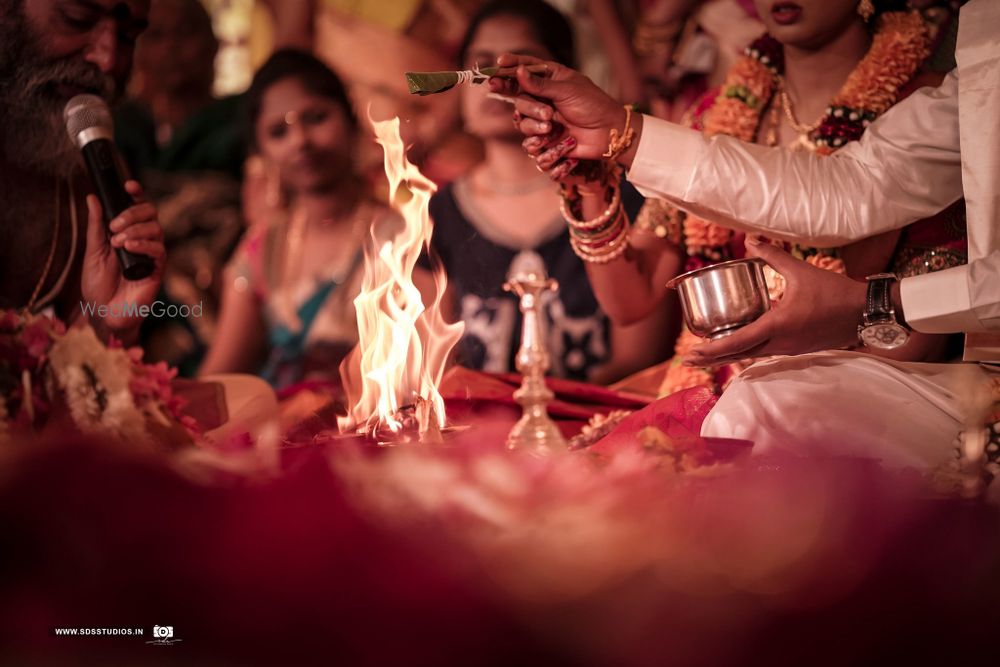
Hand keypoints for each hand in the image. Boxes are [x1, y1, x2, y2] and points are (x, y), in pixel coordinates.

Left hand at [80, 180, 164, 339]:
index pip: (137, 207)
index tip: (128, 185)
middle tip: (114, 225)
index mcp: (128, 232)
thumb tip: (92, 197)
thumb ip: (95, 225)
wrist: (104, 312)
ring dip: (136, 230)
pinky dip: (144, 244)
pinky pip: (159, 249)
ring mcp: (152, 254)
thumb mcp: (93, 250)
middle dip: (133, 213)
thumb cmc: (99, 284)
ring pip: (156, 228)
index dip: (136, 193)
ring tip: (118, 242)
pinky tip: (130, 247)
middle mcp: (143, 240)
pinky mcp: (158, 268)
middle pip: (150, 213)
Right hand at [489, 54, 633, 163]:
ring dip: (535, 127)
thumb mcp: (567, 90)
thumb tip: (518, 71)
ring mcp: (542, 120)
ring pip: (520, 123)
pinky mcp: (545, 140)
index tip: (497, 65)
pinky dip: (543, 145)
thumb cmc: (593, 106)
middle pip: (517, 99)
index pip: (523, 70)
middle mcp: (542, 98)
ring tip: (554, 129)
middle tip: (548, 114)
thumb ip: (540, 84)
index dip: (508, 68)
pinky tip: (561, 143)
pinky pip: (530, 145)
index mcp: (549, 79)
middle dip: (529, 108)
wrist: (609, 134)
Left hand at [685, 237, 867, 366]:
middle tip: (689, 358)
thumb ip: (772, 256)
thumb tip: (749, 239)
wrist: (865, 312)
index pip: (738, 341)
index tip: (693, 351)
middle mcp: (781, 343)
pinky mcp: (797, 349)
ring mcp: (789, 349)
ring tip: (707, 355)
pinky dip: (747, 352)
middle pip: (739, 355)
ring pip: (752, 356)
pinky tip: (738, 348)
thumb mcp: (801, 271)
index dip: (713, 348)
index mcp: (778, 326)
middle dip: (712, 358)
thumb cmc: (835, 292)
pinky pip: (765, 353)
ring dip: (728, 356)